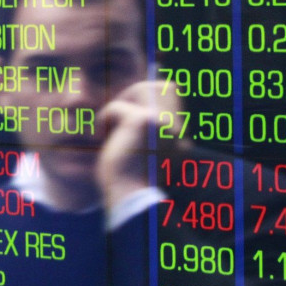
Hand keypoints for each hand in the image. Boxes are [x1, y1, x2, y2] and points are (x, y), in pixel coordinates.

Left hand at [95, 80, 188, 210]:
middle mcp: (176, 125)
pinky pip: (115, 107)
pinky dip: (105, 121)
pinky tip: (105, 140)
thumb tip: (129, 103)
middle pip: (160, 85)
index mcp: (180, 134)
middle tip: (117, 119)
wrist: (131, 200)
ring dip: (120, 107)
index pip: (172, 92)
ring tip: (112, 132)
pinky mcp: (142, 122)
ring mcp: (161, 122)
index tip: (129, 116)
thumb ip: (144, 127)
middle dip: (135, 95)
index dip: (149, 94)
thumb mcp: (143, 151)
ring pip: (140, 89)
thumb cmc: (131, 180)